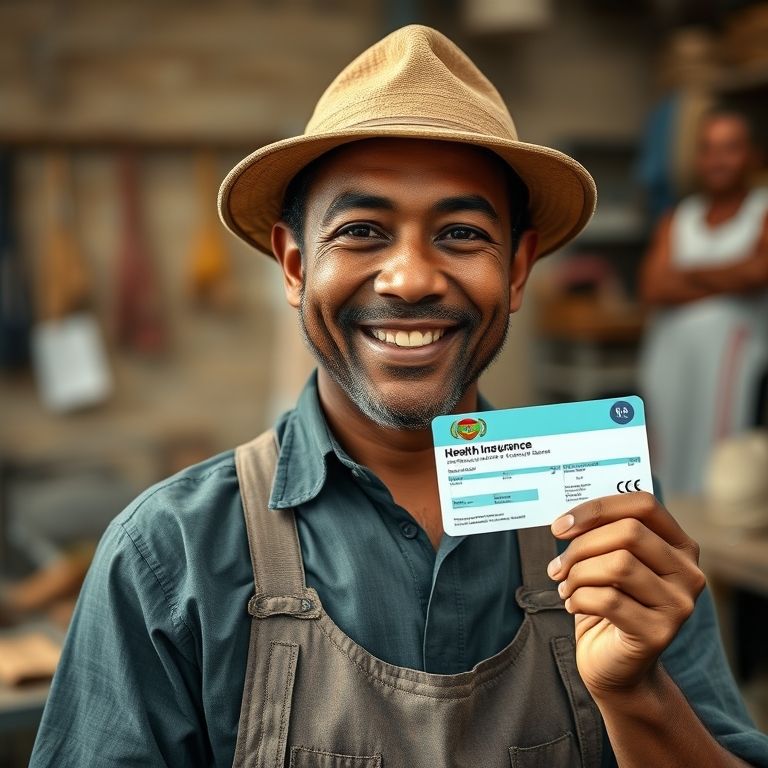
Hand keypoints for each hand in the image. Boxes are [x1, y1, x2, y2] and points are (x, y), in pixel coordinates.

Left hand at [548, 492, 705, 697]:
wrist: (616, 668)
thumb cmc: (608, 604)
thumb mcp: (609, 563)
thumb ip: (603, 535)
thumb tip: (568, 516)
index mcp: (679, 545)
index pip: (644, 504)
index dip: (598, 508)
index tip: (561, 525)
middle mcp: (688, 572)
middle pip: (629, 532)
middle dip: (582, 545)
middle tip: (558, 565)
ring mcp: (679, 605)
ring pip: (619, 565)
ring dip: (578, 573)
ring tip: (564, 586)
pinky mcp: (659, 633)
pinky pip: (609, 600)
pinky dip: (579, 598)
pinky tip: (572, 604)